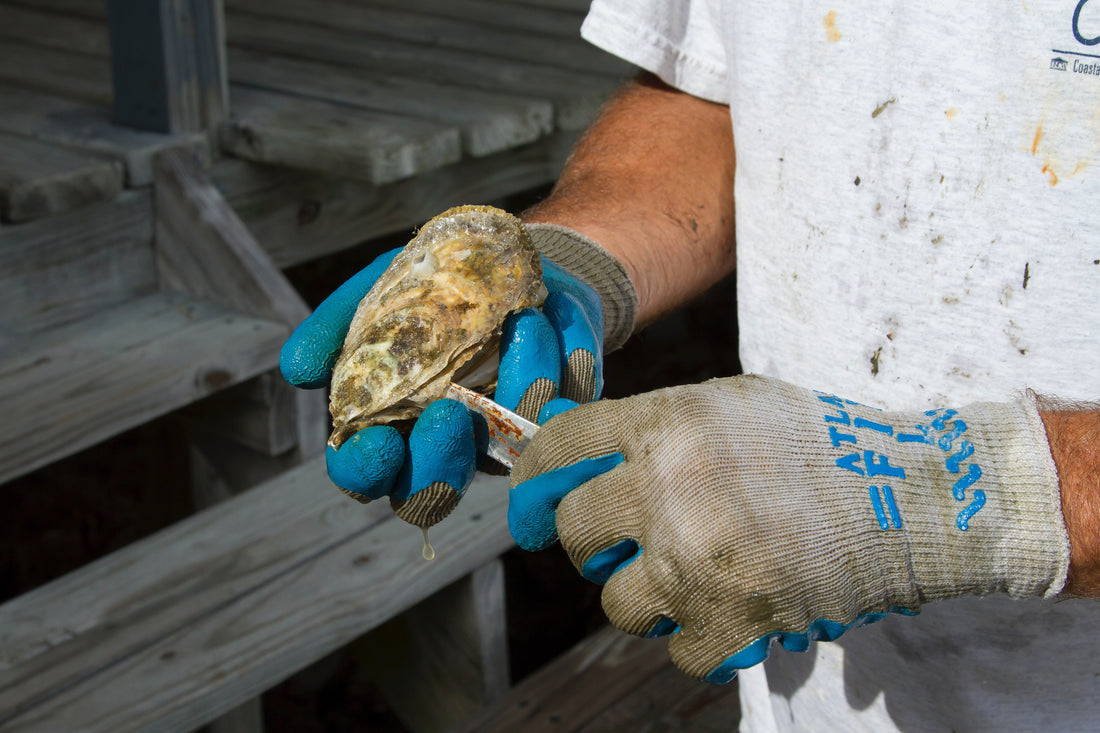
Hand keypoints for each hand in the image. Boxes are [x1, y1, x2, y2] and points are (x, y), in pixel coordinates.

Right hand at [279, 245, 605, 527]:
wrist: (513, 264)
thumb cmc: (430, 288)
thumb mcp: (375, 292)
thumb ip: (335, 328)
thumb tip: (296, 371)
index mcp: (390, 426)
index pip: (366, 474)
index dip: (365, 472)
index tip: (375, 445)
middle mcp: (444, 447)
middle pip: (432, 494)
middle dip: (437, 463)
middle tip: (448, 412)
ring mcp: (502, 440)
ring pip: (506, 460)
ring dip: (513, 400)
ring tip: (522, 327)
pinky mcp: (557, 419)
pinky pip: (563, 419)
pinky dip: (561, 375)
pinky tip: (549, 331)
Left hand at [509, 375, 1068, 681]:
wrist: (909, 499)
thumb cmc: (819, 445)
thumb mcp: (730, 406)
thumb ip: (651, 425)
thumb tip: (569, 442)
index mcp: (667, 424)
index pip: (559, 448)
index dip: (533, 482)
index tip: (534, 509)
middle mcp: (668, 487)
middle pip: (576, 533)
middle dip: (591, 546)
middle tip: (625, 546)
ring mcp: (694, 558)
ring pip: (616, 602)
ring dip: (647, 596)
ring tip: (695, 576)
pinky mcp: (728, 618)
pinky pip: (672, 647)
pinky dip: (698, 636)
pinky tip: (733, 607)